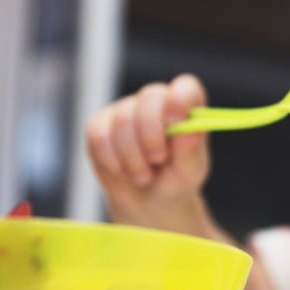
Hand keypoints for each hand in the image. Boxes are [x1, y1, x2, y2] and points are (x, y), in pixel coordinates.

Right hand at [86, 74, 216, 237]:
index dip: (180, 99)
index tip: (175, 120)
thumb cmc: (175, 180)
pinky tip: (124, 171)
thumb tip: (190, 130)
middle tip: (158, 160)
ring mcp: (126, 110)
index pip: (186, 88)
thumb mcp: (189, 171)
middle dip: (152, 135)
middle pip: (149, 98)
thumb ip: (190, 150)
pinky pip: (100, 137)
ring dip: (134, 157)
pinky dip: (113, 161)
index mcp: (187, 107)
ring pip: (123, 121)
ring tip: (145, 175)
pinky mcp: (100, 124)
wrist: (148, 202)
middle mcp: (157, 101)